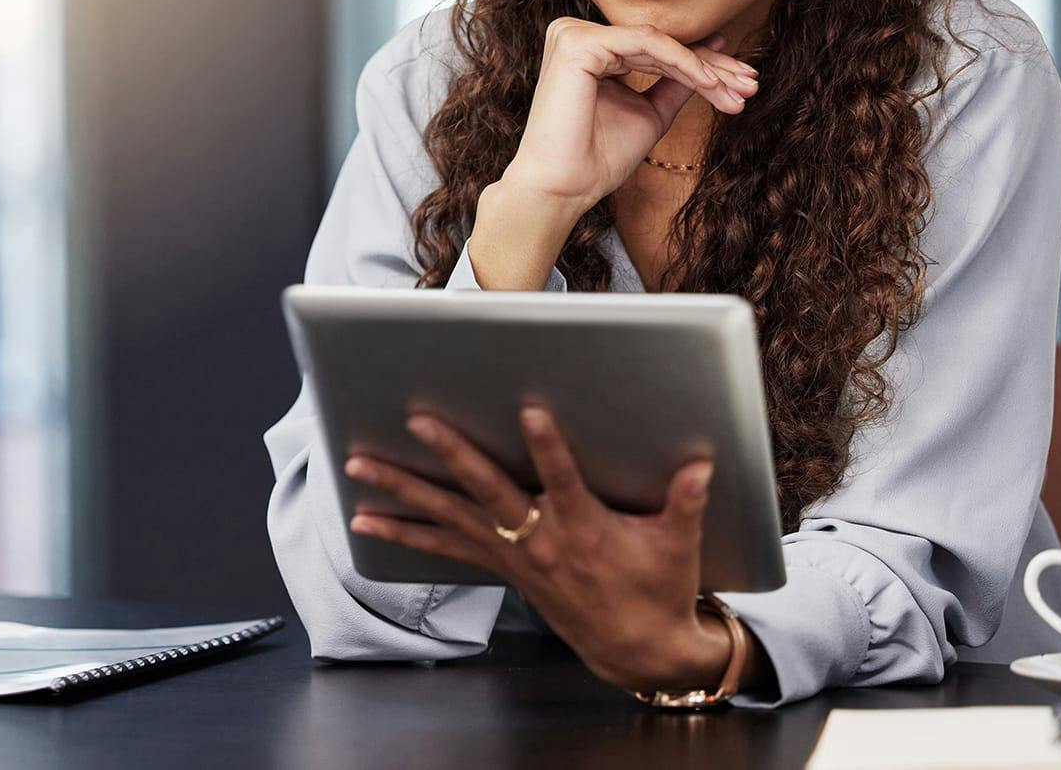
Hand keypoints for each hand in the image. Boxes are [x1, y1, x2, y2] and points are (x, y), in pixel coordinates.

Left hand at [343, 405, 731, 693]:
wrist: (636, 651)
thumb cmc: (658, 589)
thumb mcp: (679, 546)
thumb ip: (686, 501)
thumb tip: (700, 466)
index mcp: (584, 529)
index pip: (564, 480)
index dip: (548, 447)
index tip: (531, 410)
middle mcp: (540, 541)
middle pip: (488, 491)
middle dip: (452, 454)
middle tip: (418, 422)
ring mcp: (514, 557)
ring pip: (449, 517)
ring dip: (403, 491)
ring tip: (360, 466)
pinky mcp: (501, 568)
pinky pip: (443, 547)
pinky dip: (404, 533)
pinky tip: (365, 521)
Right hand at [500, 18, 758, 214]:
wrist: (563, 189)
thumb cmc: (597, 158)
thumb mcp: (650, 113)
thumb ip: (676, 83)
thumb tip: (714, 54)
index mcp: (590, 50)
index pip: (656, 50)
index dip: (703, 66)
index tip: (741, 84)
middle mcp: (577, 35)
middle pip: (660, 44)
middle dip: (712, 67)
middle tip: (751, 85)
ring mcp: (573, 35)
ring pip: (658, 43)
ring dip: (705, 68)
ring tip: (738, 91)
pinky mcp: (578, 43)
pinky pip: (646, 45)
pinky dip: (683, 63)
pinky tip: (711, 84)